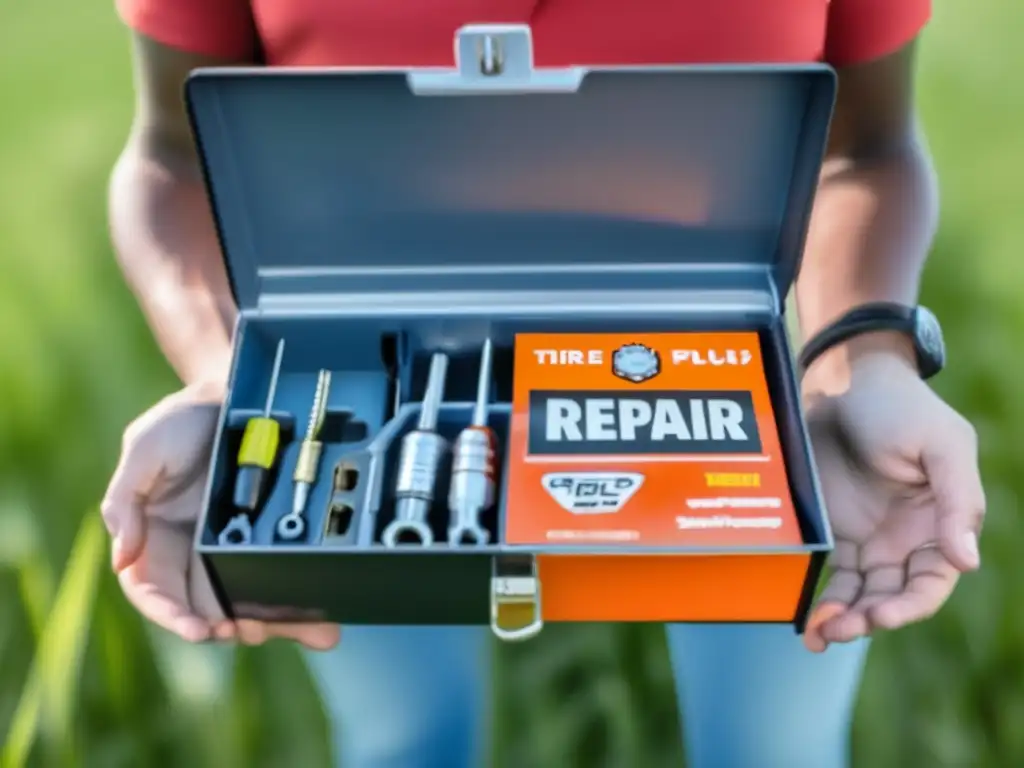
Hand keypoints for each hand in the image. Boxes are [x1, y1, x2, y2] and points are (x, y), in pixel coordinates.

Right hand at [101, 382, 339, 648]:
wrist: (235, 391)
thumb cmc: (180, 420)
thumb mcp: (144, 447)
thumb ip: (126, 500)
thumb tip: (122, 557)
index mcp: (155, 539)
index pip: (155, 591)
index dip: (172, 615)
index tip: (198, 629)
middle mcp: (193, 553)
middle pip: (207, 606)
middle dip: (231, 627)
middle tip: (254, 633)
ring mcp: (232, 548)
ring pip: (249, 600)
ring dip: (276, 624)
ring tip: (310, 636)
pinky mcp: (268, 539)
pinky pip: (281, 577)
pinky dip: (300, 602)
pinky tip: (325, 620)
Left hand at [802, 353, 984, 651]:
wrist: (843, 380)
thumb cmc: (901, 407)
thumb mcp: (942, 444)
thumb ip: (958, 501)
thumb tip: (966, 562)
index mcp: (941, 524)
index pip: (932, 581)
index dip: (910, 605)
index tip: (883, 615)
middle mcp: (906, 539)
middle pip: (891, 595)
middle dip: (868, 620)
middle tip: (838, 631)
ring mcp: (867, 536)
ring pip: (859, 594)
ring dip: (842, 618)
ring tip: (818, 637)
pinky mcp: (833, 530)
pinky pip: (830, 575)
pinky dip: (821, 599)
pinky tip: (807, 621)